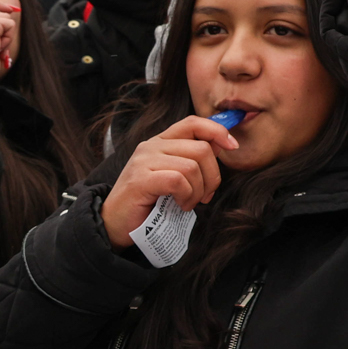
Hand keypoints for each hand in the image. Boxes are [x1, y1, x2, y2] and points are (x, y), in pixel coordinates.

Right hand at [100, 115, 238, 249]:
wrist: (114, 225)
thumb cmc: (147, 203)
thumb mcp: (172, 177)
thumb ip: (190, 161)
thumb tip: (220, 148)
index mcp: (160, 142)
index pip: (193, 123)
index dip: (217, 131)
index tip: (232, 146)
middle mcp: (151, 146)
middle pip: (201, 149)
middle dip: (212, 176)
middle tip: (205, 196)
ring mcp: (144, 161)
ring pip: (192, 166)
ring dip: (198, 191)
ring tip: (188, 203)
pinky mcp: (141, 179)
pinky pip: (178, 180)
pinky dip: (186, 196)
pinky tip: (180, 205)